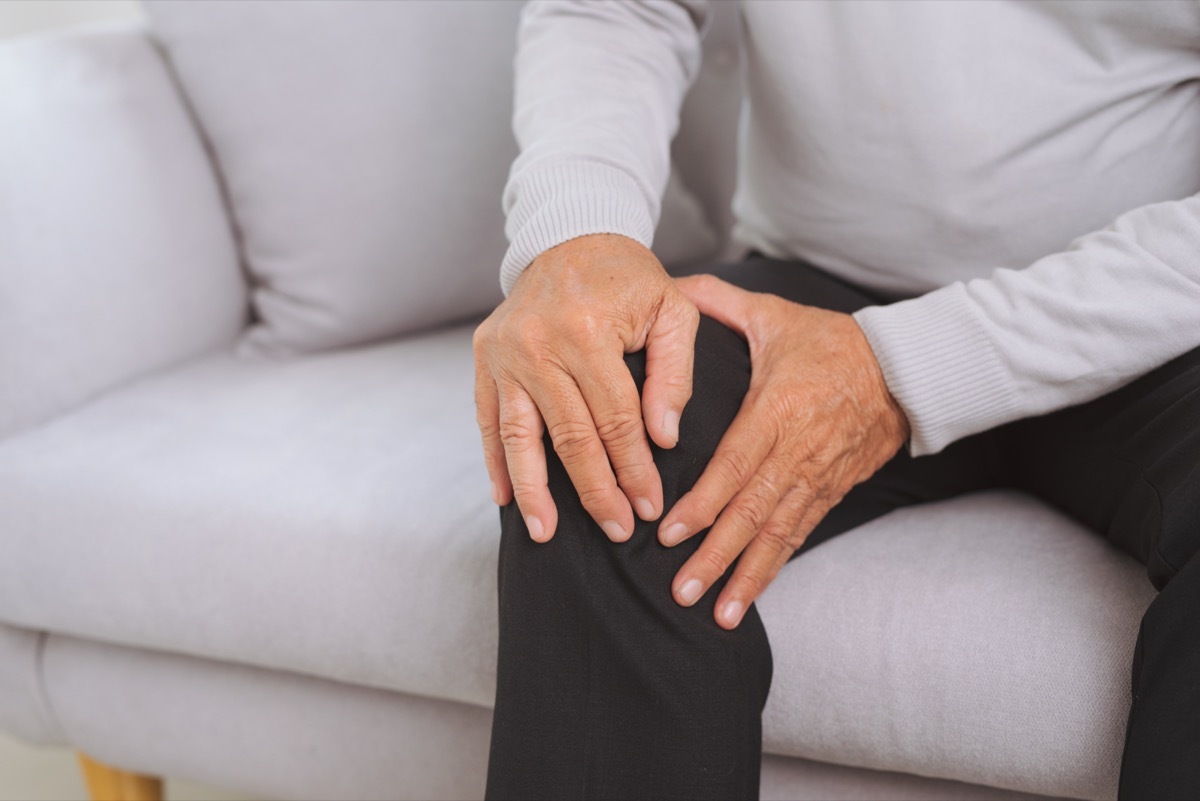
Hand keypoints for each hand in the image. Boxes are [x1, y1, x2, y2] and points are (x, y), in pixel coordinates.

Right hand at [474, 234, 699, 542]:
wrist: (570, 237)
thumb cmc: (630, 279)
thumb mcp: (673, 310)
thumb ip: (674, 373)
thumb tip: (663, 438)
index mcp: (588, 330)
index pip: (616, 419)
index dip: (635, 468)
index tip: (649, 506)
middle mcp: (538, 343)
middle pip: (570, 436)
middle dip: (596, 490)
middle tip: (617, 530)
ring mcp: (504, 352)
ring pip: (519, 436)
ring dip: (535, 490)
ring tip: (546, 533)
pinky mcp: (483, 357)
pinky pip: (488, 419)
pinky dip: (496, 461)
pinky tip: (508, 497)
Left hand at [658, 274, 908, 628]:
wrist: (905, 371)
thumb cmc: (832, 342)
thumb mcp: (775, 315)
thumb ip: (719, 303)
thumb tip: (672, 287)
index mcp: (780, 409)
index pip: (736, 464)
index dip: (704, 502)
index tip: (670, 531)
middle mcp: (798, 451)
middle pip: (753, 511)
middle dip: (716, 554)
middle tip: (681, 589)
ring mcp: (817, 478)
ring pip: (777, 534)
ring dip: (745, 575)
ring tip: (716, 612)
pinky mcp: (830, 493)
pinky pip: (797, 537)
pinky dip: (773, 569)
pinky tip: (747, 598)